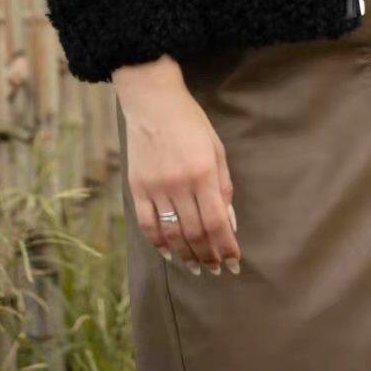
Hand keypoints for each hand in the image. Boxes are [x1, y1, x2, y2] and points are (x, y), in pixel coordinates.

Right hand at [113, 57, 240, 275]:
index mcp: (203, 172)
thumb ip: (224, 186)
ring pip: (172, 234)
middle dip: (208, 256)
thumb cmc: (190, 122)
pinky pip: (147, 225)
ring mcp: (156, 187)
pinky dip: (158, 244)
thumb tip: (230, 222)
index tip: (233, 265)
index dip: (226, 248)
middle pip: (195, 234)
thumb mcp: (216, 148)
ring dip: (186, 256)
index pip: (217, 222)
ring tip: (196, 268)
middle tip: (216, 269)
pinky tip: (169, 253)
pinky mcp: (137, 188)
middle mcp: (179, 184)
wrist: (153, 101)